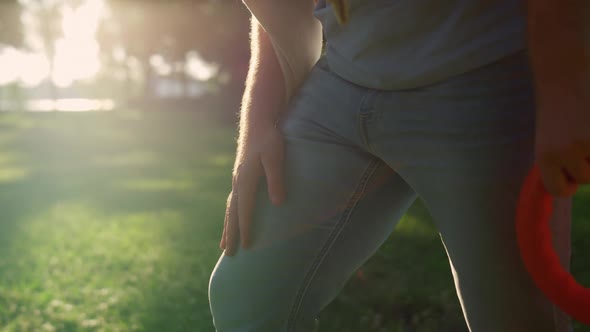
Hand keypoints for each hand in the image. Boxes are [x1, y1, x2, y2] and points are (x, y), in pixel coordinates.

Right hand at [220, 124, 285, 255]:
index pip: (245, 210)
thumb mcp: (276, 157)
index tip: (246, 247)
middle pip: (232, 213)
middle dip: (231, 234)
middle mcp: (238, 181)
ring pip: (230, 208)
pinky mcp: (240, 175)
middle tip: (229, 255)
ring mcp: (237, 179)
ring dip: (227, 227)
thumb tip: (278, 204)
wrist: (258, 121)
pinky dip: (231, 215)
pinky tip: (232, 220)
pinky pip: (233, 201)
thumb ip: (277, 179)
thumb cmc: (270, 138)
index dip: (246, 229)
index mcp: (246, 179)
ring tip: (224, 245)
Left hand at [535, 92, 589, 196]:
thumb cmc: (557, 107)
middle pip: (586, 179)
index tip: (572, 172)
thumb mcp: (549, 138)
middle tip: (581, 138)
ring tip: (587, 128)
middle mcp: (566, 152)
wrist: (563, 74)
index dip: (568, 184)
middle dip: (588, 164)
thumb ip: (559, 161)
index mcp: (545, 156)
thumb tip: (571, 183)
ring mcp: (589, 142)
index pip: (558, 190)